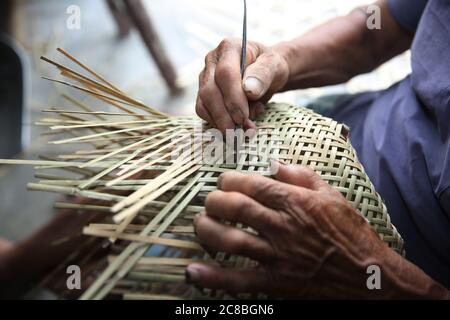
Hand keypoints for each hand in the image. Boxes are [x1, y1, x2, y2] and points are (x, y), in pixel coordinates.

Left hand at [186, 163, 448, 298]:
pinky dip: (213, 277)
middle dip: (214, 201)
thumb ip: (302, 175)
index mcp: (296, 202)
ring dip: (208, 231)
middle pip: (235, 208)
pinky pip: (239, 280)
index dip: (229, 180)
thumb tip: (274, 163)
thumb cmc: (351, 232)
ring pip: (231, 240)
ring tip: (199, 225)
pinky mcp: (276, 282)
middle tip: (209, 202)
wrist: (369, 276)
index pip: (252, 184)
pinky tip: (193, 271)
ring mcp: (278, 255)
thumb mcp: (332, 195)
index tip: (222, 180)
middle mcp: (283, 226)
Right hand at [196, 38, 289, 131]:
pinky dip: (217, 123)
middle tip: (240, 132)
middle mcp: (212, 60)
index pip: (225, 73)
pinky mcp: (203, 93)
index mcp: (229, 48)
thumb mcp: (275, 66)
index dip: (233, 98)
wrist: (266, 73)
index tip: (244, 117)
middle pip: (210, 91)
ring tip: (241, 132)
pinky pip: (203, 111)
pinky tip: (235, 127)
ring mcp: (205, 77)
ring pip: (203, 103)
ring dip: (220, 122)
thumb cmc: (271, 67)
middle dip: (224, 115)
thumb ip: (264, 74)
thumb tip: (249, 90)